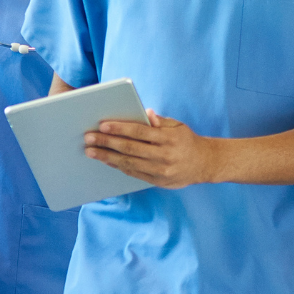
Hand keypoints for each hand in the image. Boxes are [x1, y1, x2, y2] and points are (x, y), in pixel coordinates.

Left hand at [84, 110, 221, 188]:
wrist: (204, 164)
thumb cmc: (186, 140)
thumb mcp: (177, 126)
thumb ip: (159, 121)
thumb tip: (144, 112)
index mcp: (169, 139)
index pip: (140, 132)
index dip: (120, 128)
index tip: (102, 125)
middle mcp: (164, 156)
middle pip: (130, 149)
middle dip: (107, 142)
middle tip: (88, 138)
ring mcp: (161, 171)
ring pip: (129, 163)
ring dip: (107, 157)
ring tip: (91, 151)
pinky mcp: (158, 181)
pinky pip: (134, 173)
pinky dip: (118, 166)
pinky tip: (106, 160)